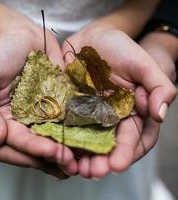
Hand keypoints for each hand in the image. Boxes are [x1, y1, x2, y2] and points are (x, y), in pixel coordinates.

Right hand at [0, 21, 78, 176]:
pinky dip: (74, 136)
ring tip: (81, 162)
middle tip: (71, 163)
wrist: (22, 36)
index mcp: (0, 122)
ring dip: (65, 153)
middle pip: (34, 149)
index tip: (51, 152)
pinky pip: (65, 126)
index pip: (13, 144)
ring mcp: (39, 118)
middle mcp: (20, 125)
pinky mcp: (55, 109)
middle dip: (52, 157)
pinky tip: (87, 143)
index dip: (31, 150)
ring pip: (51, 142)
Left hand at [62, 27, 176, 178]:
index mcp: (132, 112)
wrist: (93, 38)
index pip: (132, 137)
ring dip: (80, 156)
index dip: (126, 152)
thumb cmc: (121, 49)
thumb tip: (161, 114)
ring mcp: (89, 115)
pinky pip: (66, 126)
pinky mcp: (70, 109)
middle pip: (107, 146)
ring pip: (86, 140)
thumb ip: (158, 86)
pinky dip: (63, 139)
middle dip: (101, 160)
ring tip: (73, 168)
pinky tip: (57, 148)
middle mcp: (110, 118)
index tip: (117, 165)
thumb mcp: (144, 64)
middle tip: (92, 172)